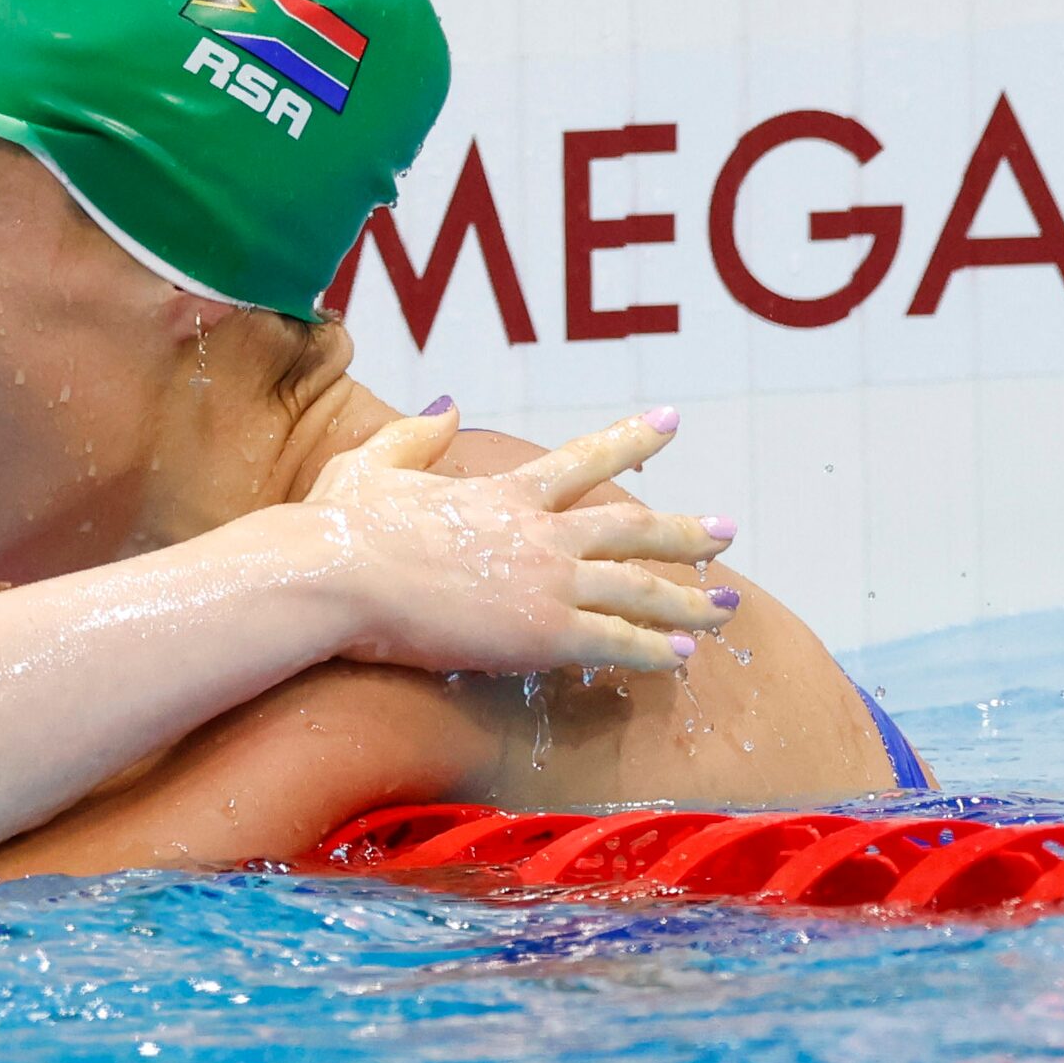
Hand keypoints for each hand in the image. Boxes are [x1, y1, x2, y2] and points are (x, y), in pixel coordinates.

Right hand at [299, 404, 735, 675]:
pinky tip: (683, 657)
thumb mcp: (372, 464)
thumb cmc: (339, 528)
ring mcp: (547, 583)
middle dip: (683, 531)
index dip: (632, 438)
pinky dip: (656, 649)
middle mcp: (540, 533)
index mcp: (504, 493)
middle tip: (725, 533)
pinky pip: (617, 642)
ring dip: (688, 599)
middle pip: (632, 528)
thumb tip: (449, 405)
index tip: (671, 421)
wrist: (337, 579)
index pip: (583, 460)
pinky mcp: (543, 634)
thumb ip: (415, 435)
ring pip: (640, 589)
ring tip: (726, 607)